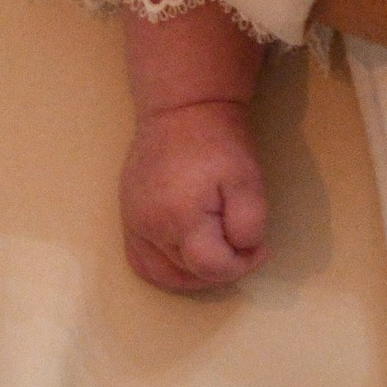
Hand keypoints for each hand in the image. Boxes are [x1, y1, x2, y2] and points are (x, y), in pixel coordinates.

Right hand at [120, 98, 270, 294]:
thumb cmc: (218, 143)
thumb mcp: (248, 180)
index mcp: (180, 217)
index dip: (241, 265)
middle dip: (221, 268)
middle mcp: (148, 227)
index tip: (260, 247)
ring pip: (161, 275)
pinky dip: (165, 270)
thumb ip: (249, 223)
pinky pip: (141, 261)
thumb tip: (243, 251)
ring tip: (218, 255)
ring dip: (194, 276)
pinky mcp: (127, 218)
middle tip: (242, 245)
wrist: (182, 110)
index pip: (211, 268)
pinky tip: (187, 258)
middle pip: (188, 274)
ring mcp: (133, 224)